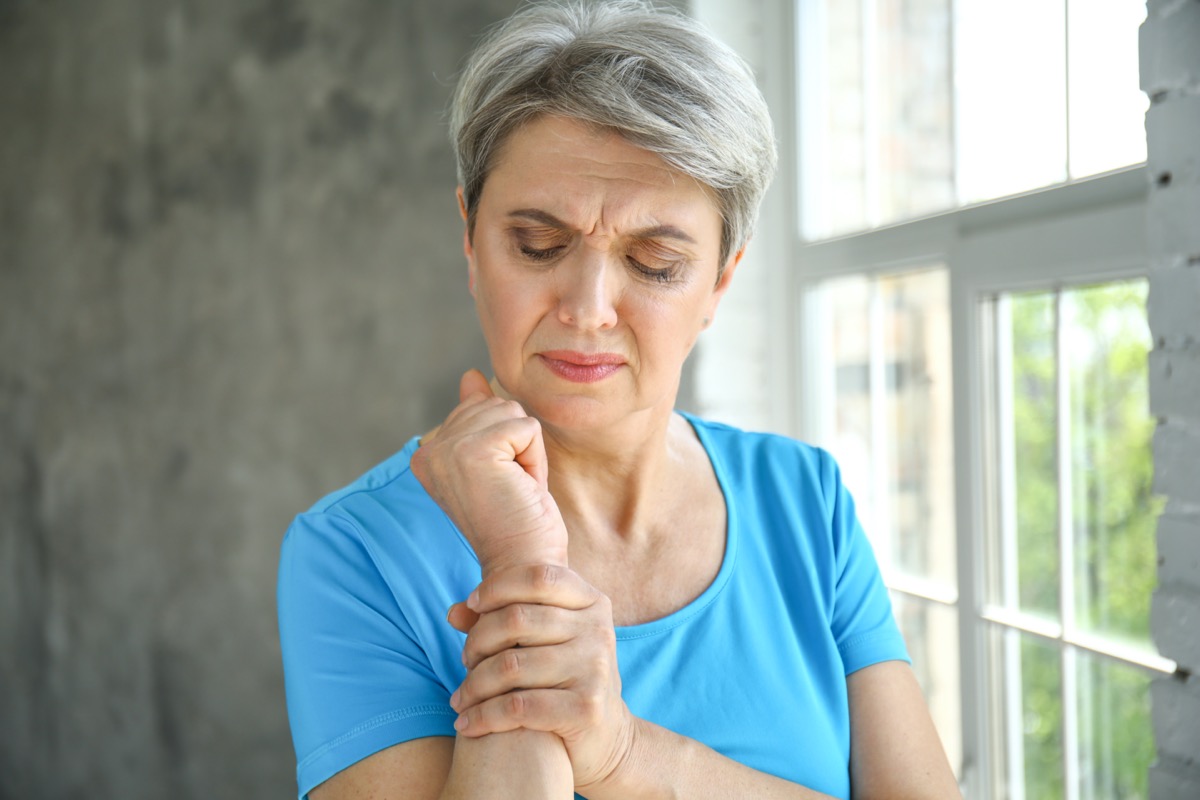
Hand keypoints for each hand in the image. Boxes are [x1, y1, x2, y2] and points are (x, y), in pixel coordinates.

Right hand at [411, 370, 568, 573]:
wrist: (523, 567)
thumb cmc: (516, 522)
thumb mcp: (497, 462)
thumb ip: (478, 417)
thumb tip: (470, 376)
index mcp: (427, 454)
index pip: (479, 409)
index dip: (504, 446)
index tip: (497, 487)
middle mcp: (429, 450)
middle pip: (496, 405)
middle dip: (516, 445)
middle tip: (509, 490)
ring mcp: (449, 449)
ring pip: (512, 413)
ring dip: (527, 453)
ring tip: (514, 490)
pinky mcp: (475, 451)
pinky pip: (527, 427)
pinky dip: (535, 459)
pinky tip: (521, 489)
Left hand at [446, 564, 636, 793]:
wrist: (605, 735)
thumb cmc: (563, 678)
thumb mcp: (542, 641)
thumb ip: (500, 619)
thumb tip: (453, 612)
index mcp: (592, 603)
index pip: (539, 577)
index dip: (499, 586)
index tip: (472, 604)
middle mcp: (598, 630)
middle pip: (517, 619)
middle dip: (478, 640)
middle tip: (466, 661)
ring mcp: (595, 668)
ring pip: (511, 665)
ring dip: (474, 684)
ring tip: (460, 698)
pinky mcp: (586, 708)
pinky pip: (517, 706)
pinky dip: (483, 716)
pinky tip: (467, 724)